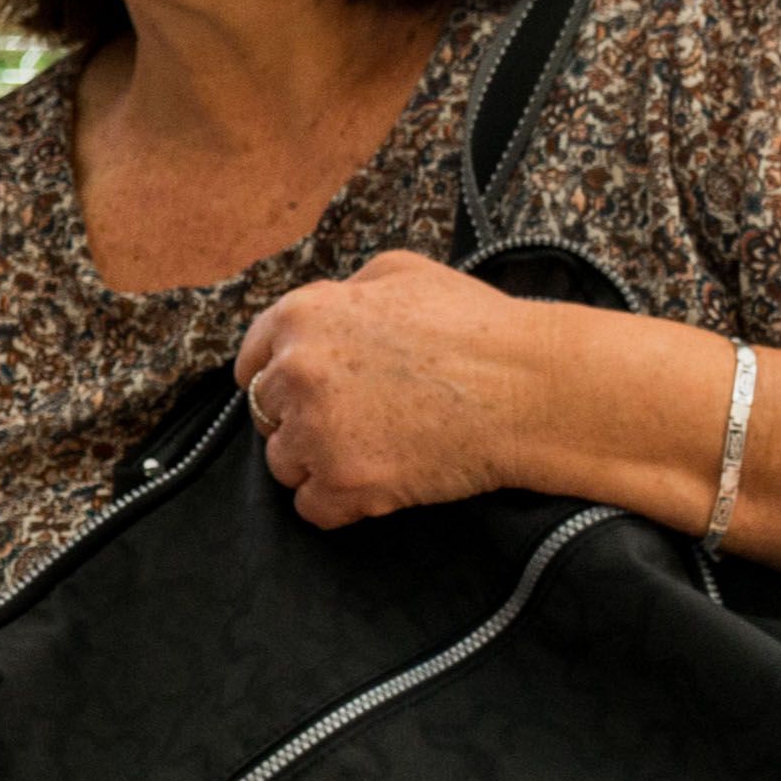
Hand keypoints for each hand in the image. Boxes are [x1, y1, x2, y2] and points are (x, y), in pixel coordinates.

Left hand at [229, 250, 559, 528]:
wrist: (530, 388)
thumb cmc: (477, 326)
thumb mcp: (403, 272)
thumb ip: (347, 291)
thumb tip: (328, 310)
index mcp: (302, 317)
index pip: (250, 363)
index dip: (276, 380)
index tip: (300, 395)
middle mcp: (295, 373)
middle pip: (266, 416)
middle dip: (301, 420)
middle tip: (355, 422)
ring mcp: (316, 432)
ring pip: (284, 465)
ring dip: (319, 463)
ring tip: (374, 450)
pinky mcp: (345, 484)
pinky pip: (313, 508)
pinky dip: (341, 504)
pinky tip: (379, 483)